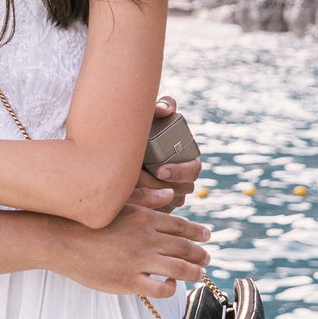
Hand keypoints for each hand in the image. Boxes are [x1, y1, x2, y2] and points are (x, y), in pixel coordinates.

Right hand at [57, 205, 210, 297]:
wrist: (61, 239)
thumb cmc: (89, 221)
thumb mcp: (118, 204)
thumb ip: (146, 199)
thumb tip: (169, 195)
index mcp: (145, 218)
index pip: (181, 226)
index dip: (198, 232)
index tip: (207, 237)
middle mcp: (146, 239)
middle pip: (185, 248)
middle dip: (201, 254)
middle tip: (207, 258)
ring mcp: (138, 261)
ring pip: (180, 269)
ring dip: (194, 273)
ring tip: (198, 274)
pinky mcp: (128, 281)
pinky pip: (160, 289)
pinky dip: (171, 288)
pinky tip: (169, 285)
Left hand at [128, 96, 200, 211]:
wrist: (124, 153)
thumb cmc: (143, 130)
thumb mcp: (152, 117)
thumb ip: (162, 105)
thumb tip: (164, 109)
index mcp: (188, 158)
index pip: (193, 169)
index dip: (180, 172)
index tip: (161, 170)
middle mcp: (184, 178)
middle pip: (183, 190)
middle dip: (163, 188)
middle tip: (141, 182)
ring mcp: (173, 193)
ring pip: (170, 203)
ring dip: (153, 198)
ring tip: (131, 190)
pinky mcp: (161, 205)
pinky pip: (159, 213)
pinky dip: (147, 209)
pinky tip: (130, 202)